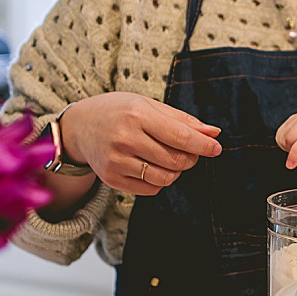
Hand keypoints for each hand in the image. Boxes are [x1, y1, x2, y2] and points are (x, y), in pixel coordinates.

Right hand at [60, 93, 221, 195]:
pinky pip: (150, 189)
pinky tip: (152, 166)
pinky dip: (160, 181)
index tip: (216, 148)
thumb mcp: (148, 105)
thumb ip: (182, 120)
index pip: (180, 137)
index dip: (203, 145)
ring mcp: (116, 161)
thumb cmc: (119, 111)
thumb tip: (213, 134)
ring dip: (177, 171)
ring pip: (165, 178)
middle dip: (190, 158)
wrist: (80, 126)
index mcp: (137, 115)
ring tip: (170, 158)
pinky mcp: (111, 179)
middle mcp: (125, 139)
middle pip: (176, 160)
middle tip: (189, 151)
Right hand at [276, 112, 296, 168]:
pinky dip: (284, 140)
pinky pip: (280, 132)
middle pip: (290, 137)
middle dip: (292, 150)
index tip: (290, 165)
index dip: (295, 153)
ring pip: (283, 134)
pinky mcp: (293, 118)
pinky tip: (296, 142)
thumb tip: (295, 157)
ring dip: (288, 146)